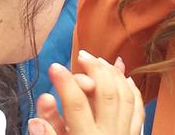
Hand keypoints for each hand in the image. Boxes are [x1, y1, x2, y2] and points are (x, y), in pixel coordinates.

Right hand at [29, 52, 143, 134]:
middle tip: (81, 55)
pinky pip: (137, 109)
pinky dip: (131, 89)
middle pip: (106, 93)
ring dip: (114, 74)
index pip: (77, 105)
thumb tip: (37, 118)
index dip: (66, 82)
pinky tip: (124, 76)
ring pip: (125, 96)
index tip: (54, 66)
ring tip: (99, 60)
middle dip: (95, 69)